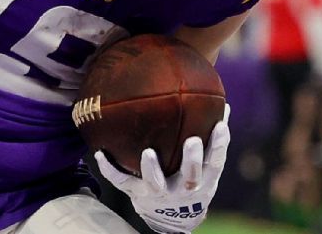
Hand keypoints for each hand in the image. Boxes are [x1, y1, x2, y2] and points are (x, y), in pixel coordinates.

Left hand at [96, 105, 230, 232]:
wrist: (173, 218)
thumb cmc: (192, 179)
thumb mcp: (206, 167)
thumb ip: (212, 139)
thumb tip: (222, 102)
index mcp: (203, 179)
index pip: (215, 162)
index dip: (219, 145)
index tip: (220, 124)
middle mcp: (183, 189)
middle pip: (190, 176)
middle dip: (191, 159)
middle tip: (192, 140)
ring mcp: (160, 193)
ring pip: (156, 183)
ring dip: (152, 169)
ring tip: (148, 152)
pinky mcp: (138, 195)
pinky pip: (122, 182)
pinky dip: (109, 170)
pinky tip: (98, 154)